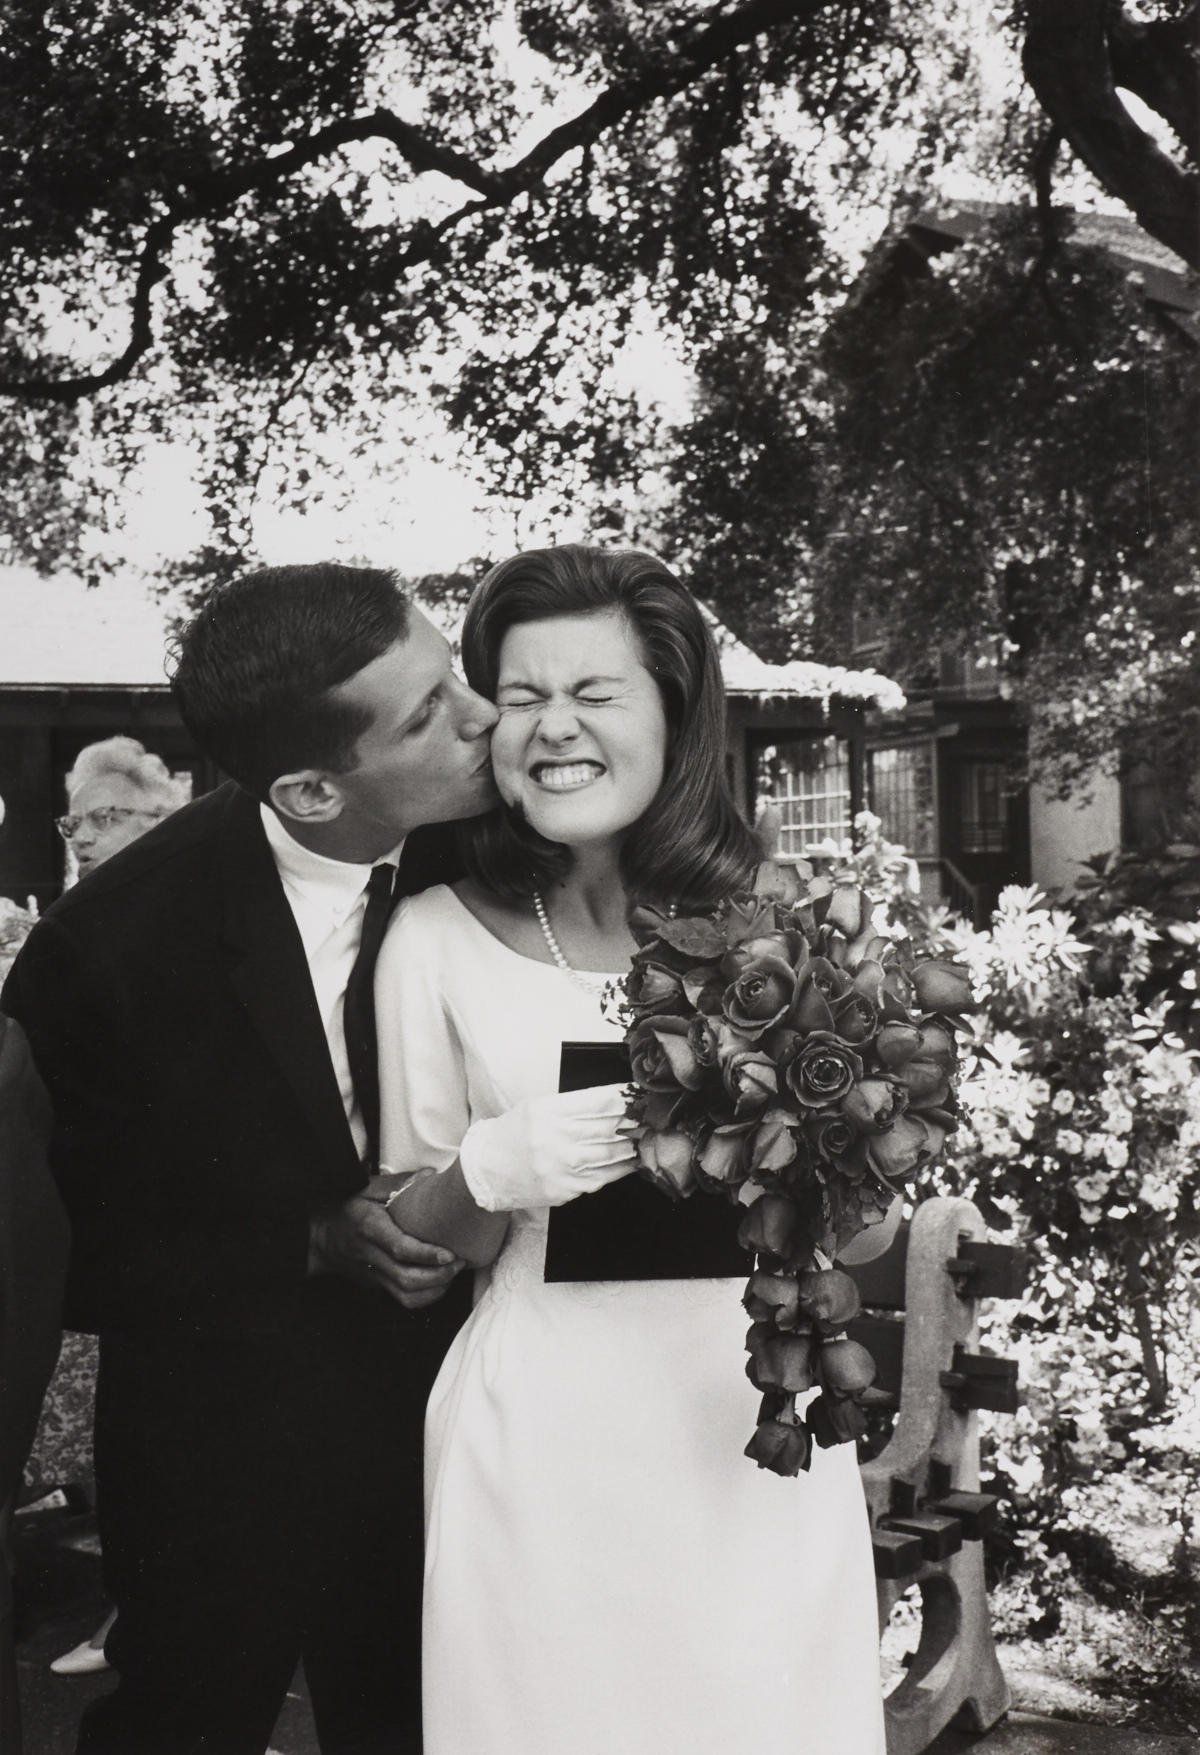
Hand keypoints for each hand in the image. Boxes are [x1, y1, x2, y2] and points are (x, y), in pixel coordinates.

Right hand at [308, 1179, 464, 1307]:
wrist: (318, 1236)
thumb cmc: (346, 1207)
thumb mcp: (366, 1188)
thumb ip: (397, 1184)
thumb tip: (429, 1176)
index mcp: (368, 1227)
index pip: (400, 1248)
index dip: (427, 1254)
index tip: (450, 1254)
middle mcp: (370, 1255)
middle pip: (406, 1278)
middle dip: (438, 1276)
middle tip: (460, 1262)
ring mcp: (372, 1274)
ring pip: (405, 1295)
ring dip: (434, 1289)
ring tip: (453, 1273)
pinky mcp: (375, 1284)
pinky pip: (401, 1299)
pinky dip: (425, 1297)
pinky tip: (440, 1282)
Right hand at [458, 1083, 635, 1213]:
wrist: (486, 1171)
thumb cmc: (514, 1134)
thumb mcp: (537, 1107)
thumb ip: (572, 1105)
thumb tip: (614, 1102)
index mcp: (548, 1113)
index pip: (599, 1102)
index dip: (625, 1099)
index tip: (639, 1096)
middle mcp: (555, 1140)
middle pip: (609, 1128)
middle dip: (634, 1122)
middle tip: (651, 1117)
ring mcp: (561, 1168)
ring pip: (610, 1155)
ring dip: (633, 1146)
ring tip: (646, 1138)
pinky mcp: (564, 1190)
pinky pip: (602, 1178)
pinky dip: (620, 1169)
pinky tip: (631, 1161)